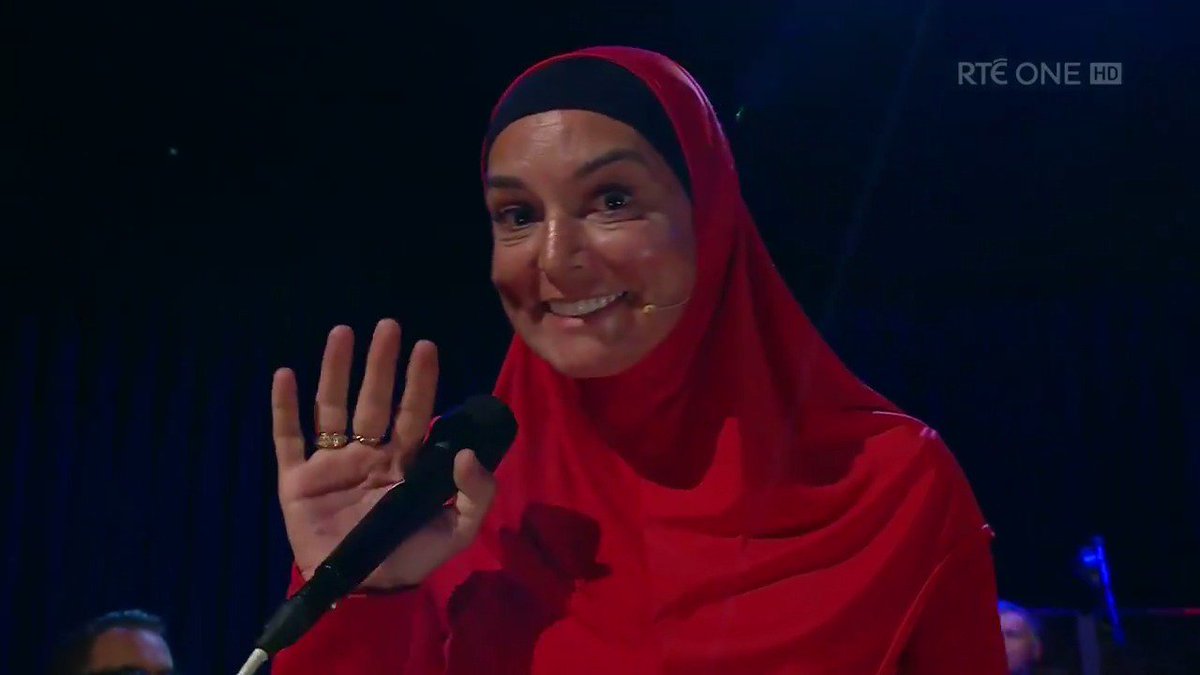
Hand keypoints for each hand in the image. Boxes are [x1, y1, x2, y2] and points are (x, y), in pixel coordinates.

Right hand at [271, 319, 496, 589]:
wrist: (362, 594)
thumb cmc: (409, 558)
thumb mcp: (456, 531)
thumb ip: (473, 493)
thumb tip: (467, 452)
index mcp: (404, 462)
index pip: (414, 413)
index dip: (420, 382)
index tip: (426, 347)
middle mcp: (368, 454)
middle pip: (374, 401)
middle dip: (381, 364)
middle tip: (389, 326)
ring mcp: (331, 465)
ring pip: (332, 408)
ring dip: (336, 372)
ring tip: (342, 334)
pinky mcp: (296, 481)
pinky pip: (288, 438)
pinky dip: (284, 408)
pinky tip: (285, 375)